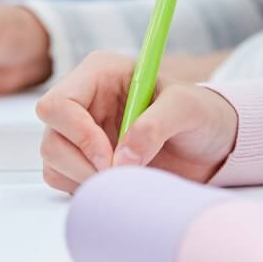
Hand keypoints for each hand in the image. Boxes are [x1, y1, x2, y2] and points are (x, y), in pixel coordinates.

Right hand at [36, 50, 238, 193]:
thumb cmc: (200, 114)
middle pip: (51, 136)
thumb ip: (156, 124)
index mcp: (100, 73)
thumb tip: (123, 158)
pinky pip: (63, 179)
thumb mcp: (188, 107)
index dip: (77, 133)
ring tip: (126, 176)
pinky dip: (85, 187)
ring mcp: (79, 132)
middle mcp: (84, 101)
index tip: (108, 156)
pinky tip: (119, 181)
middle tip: (120, 172)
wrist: (211, 144)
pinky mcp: (82, 159)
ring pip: (53, 161)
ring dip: (84, 177)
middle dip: (81, 162)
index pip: (58, 103)